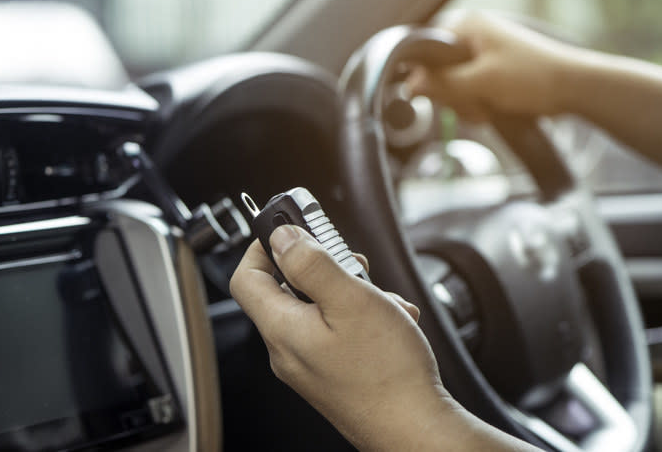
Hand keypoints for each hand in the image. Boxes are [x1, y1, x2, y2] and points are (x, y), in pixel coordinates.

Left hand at [229, 225, 457, 449]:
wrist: (414, 428)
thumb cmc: (387, 372)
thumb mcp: (350, 300)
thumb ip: (311, 264)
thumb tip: (282, 237)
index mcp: (282, 330)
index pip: (246, 278)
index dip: (263, 247)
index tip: (291, 232)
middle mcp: (288, 351)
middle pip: (286, 290)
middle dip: (322, 268)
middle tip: (352, 263)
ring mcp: (309, 366)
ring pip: (317, 310)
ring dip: (349, 293)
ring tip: (381, 300)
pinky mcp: (330, 375)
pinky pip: (334, 332)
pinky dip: (359, 318)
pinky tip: (389, 321)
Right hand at [410, 11, 579, 121]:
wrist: (574, 88)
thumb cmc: (533, 77)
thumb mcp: (483, 82)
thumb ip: (444, 84)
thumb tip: (410, 85)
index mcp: (468, 26)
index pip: (426, 50)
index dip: (427, 76)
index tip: (436, 95)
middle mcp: (472, 36)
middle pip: (437, 72)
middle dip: (453, 95)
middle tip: (475, 103)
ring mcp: (481, 55)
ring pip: (451, 87)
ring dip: (466, 104)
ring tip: (488, 108)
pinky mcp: (489, 73)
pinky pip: (467, 92)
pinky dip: (476, 106)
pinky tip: (491, 111)